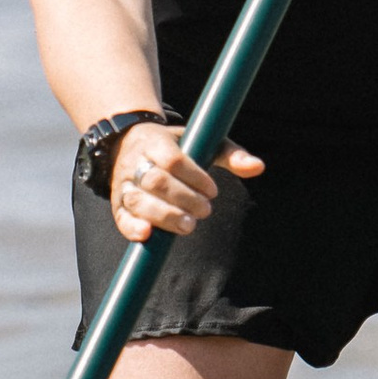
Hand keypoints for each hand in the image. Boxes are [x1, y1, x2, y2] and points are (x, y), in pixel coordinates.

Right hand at [107, 120, 262, 243]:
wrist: (129, 142)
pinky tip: (147, 236)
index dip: (193, 176)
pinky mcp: (118, 202)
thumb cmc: (176, 146)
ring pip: (138, 200)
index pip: (172, 159)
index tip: (213, 190)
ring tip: (189, 226)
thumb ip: (230, 154)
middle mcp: (136, 161)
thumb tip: (259, 167)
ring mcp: (125, 182)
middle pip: (155, 181)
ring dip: (164, 215)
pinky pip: (120, 216)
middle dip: (183, 198)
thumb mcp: (202, 142)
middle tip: (205, 211)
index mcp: (156, 142)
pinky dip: (131, 227)